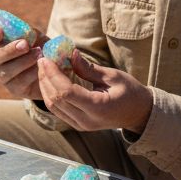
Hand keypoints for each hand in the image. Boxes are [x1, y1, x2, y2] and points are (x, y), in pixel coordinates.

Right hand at [0, 25, 44, 99]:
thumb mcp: (36, 36)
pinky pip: (19, 82)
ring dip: (23, 61)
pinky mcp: (14, 89)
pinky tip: (41, 66)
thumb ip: (26, 31)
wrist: (52, 67)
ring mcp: (3, 76)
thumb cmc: (40, 47)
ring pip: (5, 71)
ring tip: (39, 53)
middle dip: (8, 50)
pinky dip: (31, 72)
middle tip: (24, 44)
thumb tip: (22, 30)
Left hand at [37, 50, 152, 132]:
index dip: (53, 75)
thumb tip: (70, 54)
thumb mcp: (113, 76)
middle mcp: (86, 120)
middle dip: (45, 78)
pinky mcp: (77, 124)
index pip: (66, 92)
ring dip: (45, 86)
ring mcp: (80, 125)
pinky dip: (50, 94)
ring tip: (44, 68)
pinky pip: (57, 110)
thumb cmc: (130, 92)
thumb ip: (88, 68)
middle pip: (56, 99)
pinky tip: (49, 80)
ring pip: (52, 106)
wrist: (138, 113)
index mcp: (97, 108)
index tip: (47, 59)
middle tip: (42, 59)